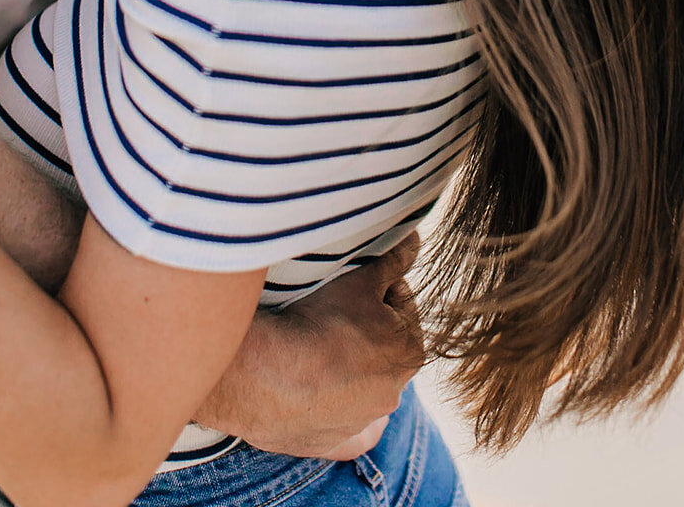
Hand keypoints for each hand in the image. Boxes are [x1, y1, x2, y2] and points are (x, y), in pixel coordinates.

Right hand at [194, 232, 424, 457]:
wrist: (267, 375)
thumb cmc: (320, 323)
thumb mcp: (361, 279)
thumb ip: (394, 259)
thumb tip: (415, 240)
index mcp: (410, 353)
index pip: (399, 303)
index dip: (376, 285)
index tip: (351, 281)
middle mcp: (392, 394)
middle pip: (380, 345)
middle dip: (363, 326)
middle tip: (329, 309)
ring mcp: (360, 423)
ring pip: (359, 383)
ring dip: (345, 364)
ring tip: (312, 343)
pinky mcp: (330, 444)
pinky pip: (340, 427)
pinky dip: (333, 410)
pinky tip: (319, 395)